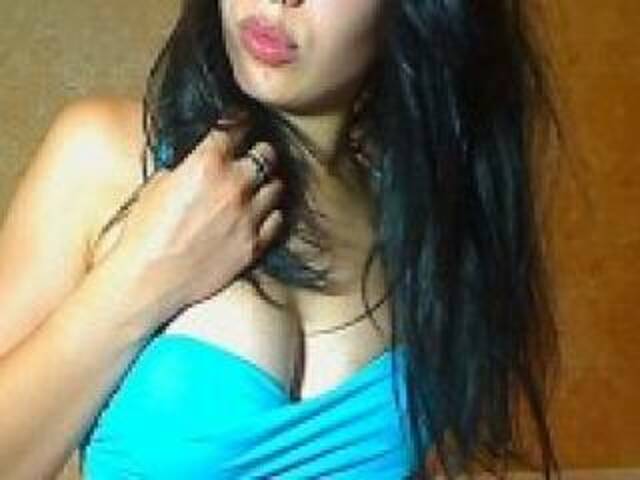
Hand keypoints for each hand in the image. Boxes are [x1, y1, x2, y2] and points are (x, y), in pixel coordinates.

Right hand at [103, 122, 283, 318]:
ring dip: (267, 184)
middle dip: (259, 153)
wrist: (148, 277)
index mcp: (207, 162)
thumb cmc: (145, 231)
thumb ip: (190, 164)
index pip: (237, 126)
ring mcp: (249, 216)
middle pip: (267, 154)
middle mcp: (235, 184)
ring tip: (255, 188)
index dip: (240, 122)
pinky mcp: (254, 244)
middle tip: (251, 158)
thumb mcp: (160, 182)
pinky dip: (270, 214)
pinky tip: (258, 215)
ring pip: (277, 186)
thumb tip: (204, 157)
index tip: (242, 123)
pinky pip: (277, 219)